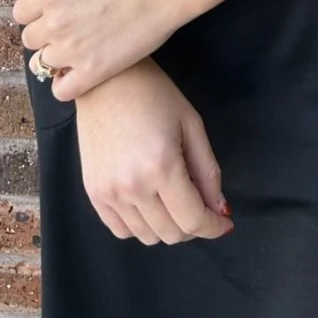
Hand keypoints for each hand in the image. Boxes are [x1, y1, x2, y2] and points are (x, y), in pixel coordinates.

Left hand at [6, 0, 184, 99]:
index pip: (20, 13)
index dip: (36, 10)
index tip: (54, 8)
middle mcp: (56, 24)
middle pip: (30, 39)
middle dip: (45, 32)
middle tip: (69, 26)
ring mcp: (73, 50)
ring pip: (43, 64)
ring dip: (56, 57)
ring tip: (77, 46)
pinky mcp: (93, 72)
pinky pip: (61, 90)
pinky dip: (65, 83)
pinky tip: (79, 70)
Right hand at [75, 60, 234, 243]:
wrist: (107, 80)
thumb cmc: (154, 94)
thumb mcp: (192, 125)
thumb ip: (208, 171)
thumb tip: (220, 209)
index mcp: (162, 167)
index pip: (193, 220)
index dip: (214, 227)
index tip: (224, 223)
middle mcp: (133, 187)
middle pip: (171, 234)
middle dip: (193, 225)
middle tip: (200, 204)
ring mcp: (109, 193)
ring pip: (148, 236)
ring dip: (168, 227)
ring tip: (174, 200)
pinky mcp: (93, 193)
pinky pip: (122, 230)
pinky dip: (141, 226)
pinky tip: (150, 203)